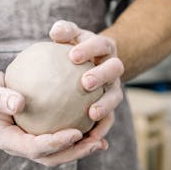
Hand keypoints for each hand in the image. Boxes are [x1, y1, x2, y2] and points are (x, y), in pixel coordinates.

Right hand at [0, 69, 107, 166]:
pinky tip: (98, 125)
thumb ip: (0, 97)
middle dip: (74, 153)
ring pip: (60, 153)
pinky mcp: (42, 135)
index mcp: (8, 141)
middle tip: (96, 143)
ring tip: (101, 141)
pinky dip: (81, 136)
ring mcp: (32, 143)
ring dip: (81, 149)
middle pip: (51, 158)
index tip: (75, 133)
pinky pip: (64, 139)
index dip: (55, 144)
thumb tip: (19, 104)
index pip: (34, 148)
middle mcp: (22, 146)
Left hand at [49, 20, 124, 148]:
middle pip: (115, 69)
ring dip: (106, 104)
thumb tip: (55, 32)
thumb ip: (64, 31)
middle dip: (102, 76)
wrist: (94, 63)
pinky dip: (102, 128)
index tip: (73, 56)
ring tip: (92, 113)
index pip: (100, 44)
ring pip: (116, 96)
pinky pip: (109, 119)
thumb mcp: (71, 35)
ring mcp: (114, 87)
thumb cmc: (75, 48)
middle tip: (85, 83)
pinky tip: (91, 138)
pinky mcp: (111, 106)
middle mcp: (113, 67)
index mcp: (104, 48)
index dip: (90, 49)